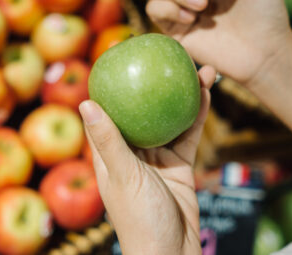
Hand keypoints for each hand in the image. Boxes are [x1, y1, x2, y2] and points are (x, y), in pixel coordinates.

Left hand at [79, 66, 214, 254]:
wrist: (173, 252)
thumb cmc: (139, 219)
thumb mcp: (122, 176)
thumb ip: (108, 141)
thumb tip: (85, 102)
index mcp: (108, 154)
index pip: (104, 113)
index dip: (110, 86)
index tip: (119, 57)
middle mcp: (130, 151)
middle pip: (141, 109)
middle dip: (153, 84)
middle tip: (166, 56)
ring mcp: (156, 158)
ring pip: (168, 118)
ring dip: (181, 94)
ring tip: (195, 67)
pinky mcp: (179, 165)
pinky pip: (188, 134)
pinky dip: (197, 115)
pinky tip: (206, 93)